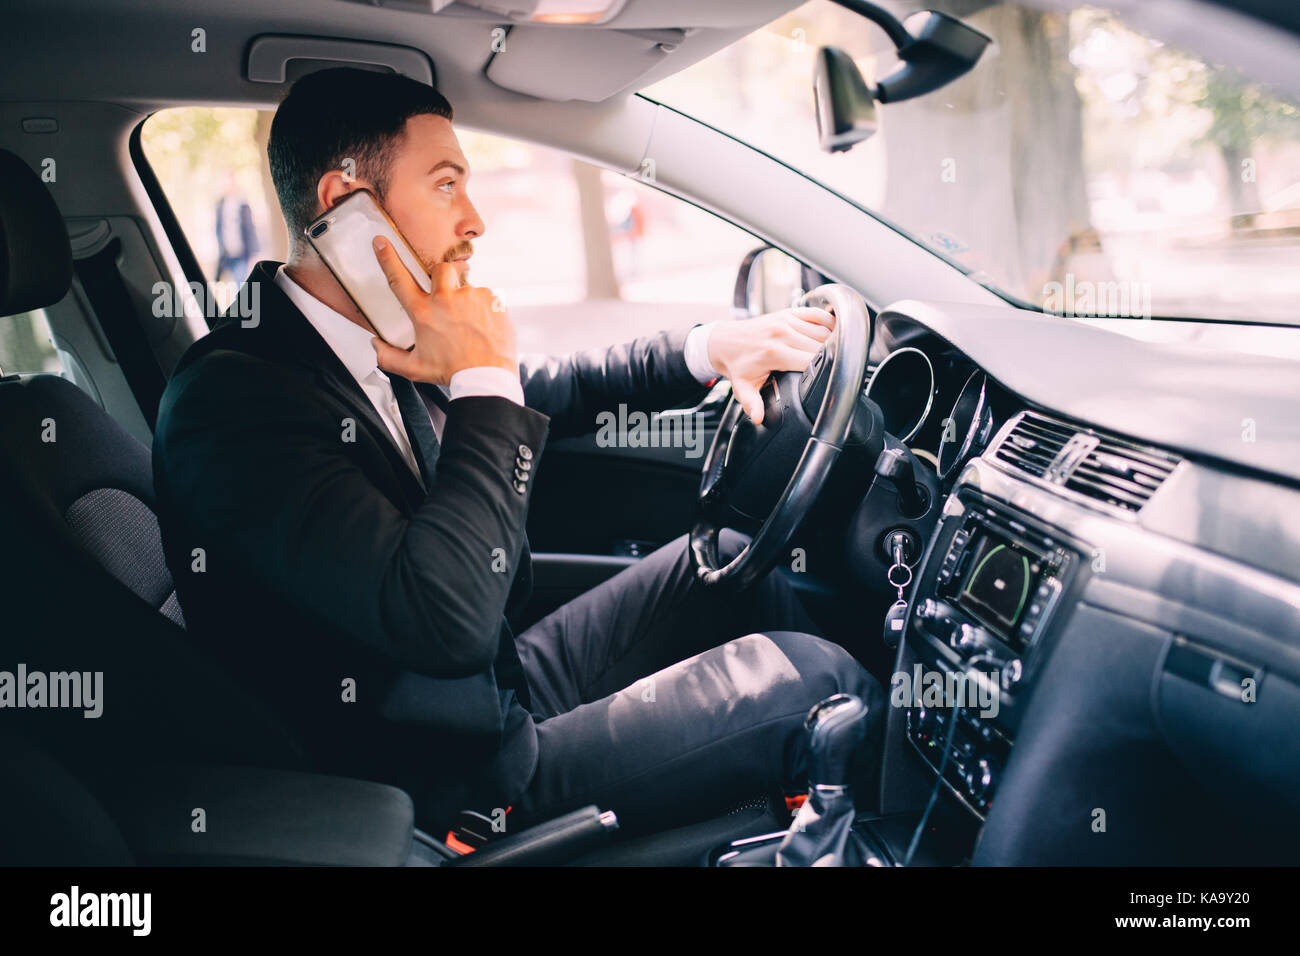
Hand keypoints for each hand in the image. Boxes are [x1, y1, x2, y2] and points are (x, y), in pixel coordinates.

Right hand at [369, 236, 517, 384]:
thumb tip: (376, 345)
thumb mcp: (414, 369)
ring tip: (470, 325)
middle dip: (442, 277)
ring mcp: (471, 296)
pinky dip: (485, 310)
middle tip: (448, 297)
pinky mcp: (491, 299)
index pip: (399, 279)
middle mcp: (446, 299)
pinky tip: (484, 328)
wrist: (486, 377)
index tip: (382, 241)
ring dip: (467, 301)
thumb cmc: (453, 372)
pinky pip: (486, 298)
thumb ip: (388, 357)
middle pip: (440, 268)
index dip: (387, 258)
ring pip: (466, 287)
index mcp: (423, 312)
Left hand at [706, 306, 835, 424]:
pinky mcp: (789, 312)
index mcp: (774, 353)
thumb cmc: (737, 365)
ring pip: (824, 330)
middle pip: (822, 346)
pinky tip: (832, 334)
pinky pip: (818, 314)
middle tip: (835, 370)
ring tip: (836, 355)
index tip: (830, 380)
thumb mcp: (743, 387)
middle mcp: (782, 333)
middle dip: (831, 358)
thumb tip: (758, 418)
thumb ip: (752, 403)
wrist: (724, 341)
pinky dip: (829, 323)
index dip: (824, 372)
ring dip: (833, 342)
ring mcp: (787, 320)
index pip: (812, 362)